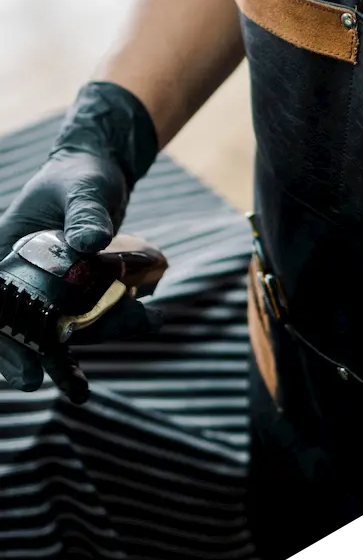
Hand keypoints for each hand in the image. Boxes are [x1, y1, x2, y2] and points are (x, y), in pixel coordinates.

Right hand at [0, 82, 159, 399]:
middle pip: (24, 327)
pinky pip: (96, 315)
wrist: (102, 172)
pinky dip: (120, 320)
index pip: (0, 303)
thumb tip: (89, 242)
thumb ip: (87, 212)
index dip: (5, 338)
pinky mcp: (81, 291)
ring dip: (95, 336)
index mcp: (5, 253)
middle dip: (40, 357)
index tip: (23, 369)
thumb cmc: (82, 176)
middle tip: (64, 386)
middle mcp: (23, 276)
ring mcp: (53, 288)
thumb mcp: (85, 188)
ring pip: (64, 327)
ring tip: (141, 320)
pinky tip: (150, 315)